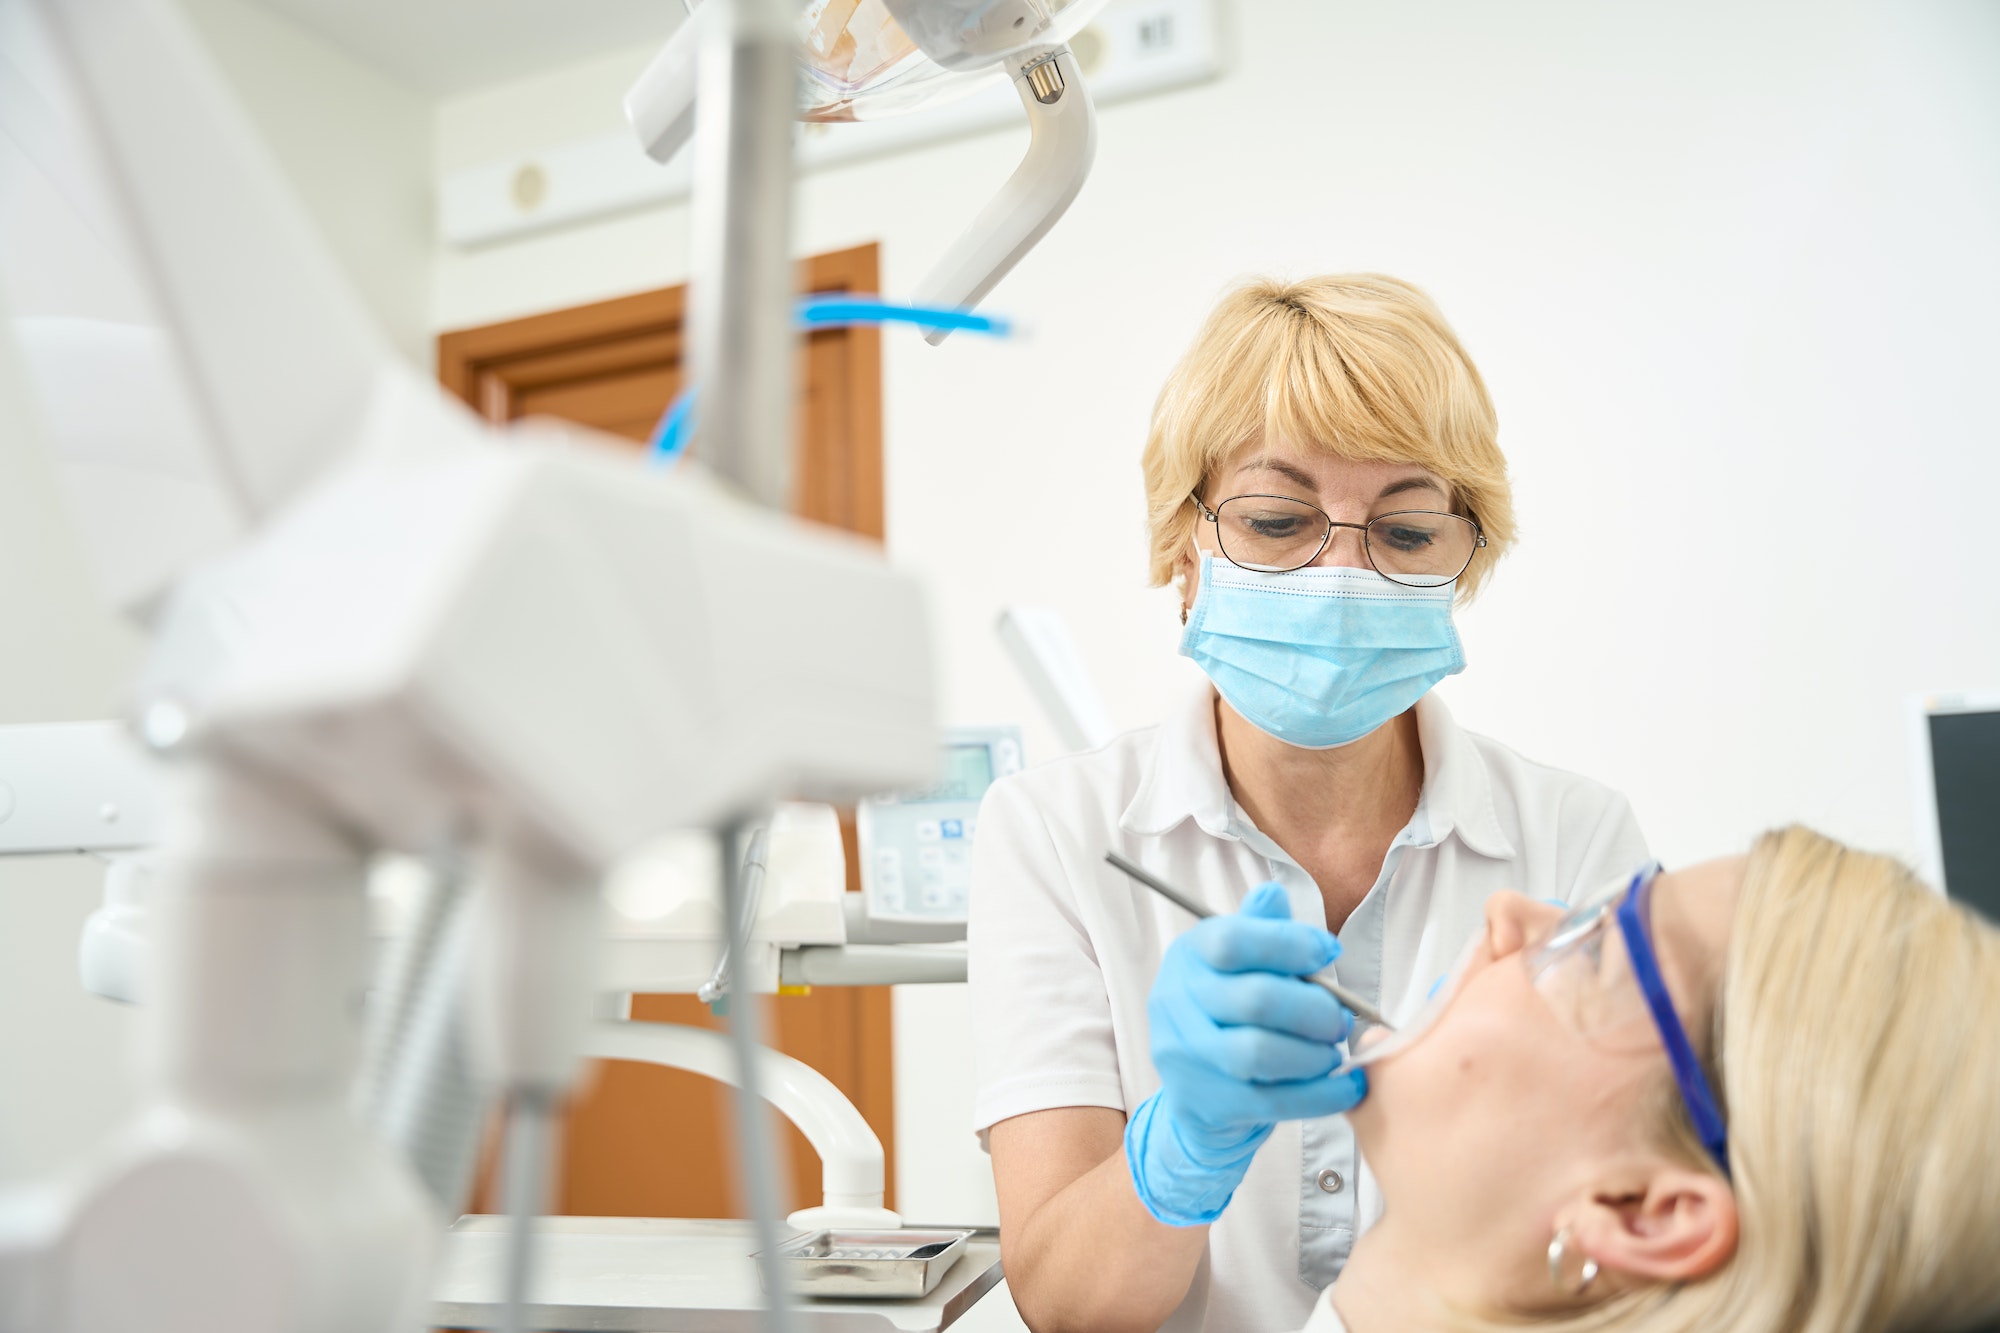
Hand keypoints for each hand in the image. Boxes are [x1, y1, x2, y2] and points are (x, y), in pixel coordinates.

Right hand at [1125, 881, 1367, 1225]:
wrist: (1196, 1095)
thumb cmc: (1230, 1015)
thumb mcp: (1237, 965)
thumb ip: (1260, 931)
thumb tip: (1273, 894)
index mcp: (1189, 956)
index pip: (1233, 940)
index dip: (1290, 943)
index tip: (1330, 951)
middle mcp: (1176, 1002)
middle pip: (1255, 999)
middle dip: (1314, 1009)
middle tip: (1340, 1018)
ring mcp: (1186, 1056)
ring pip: (1259, 1053)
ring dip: (1314, 1054)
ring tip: (1333, 1052)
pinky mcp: (1206, 1102)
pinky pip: (1273, 1101)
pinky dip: (1321, 1095)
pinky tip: (1348, 1086)